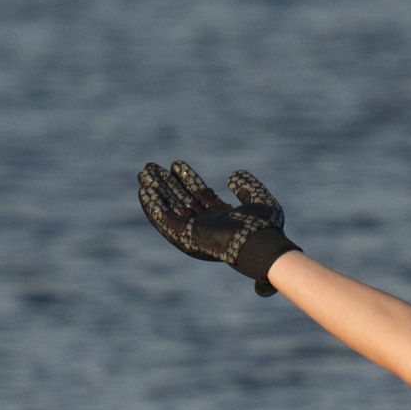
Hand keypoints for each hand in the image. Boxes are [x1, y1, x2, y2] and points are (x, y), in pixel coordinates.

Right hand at [137, 161, 300, 294]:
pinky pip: (168, 221)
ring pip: (173, 207)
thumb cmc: (266, 227)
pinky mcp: (189, 236)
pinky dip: (156, 207)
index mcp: (224, 216)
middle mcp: (209, 223)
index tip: (176, 165)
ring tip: (144, 173)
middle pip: (183, 199)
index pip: (201, 195)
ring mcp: (198, 229)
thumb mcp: (259, 200)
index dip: (188, 179)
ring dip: (158, 191)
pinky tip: (145, 192)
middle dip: (168, 183)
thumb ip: (247, 187)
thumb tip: (233, 175)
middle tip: (152, 167)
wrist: (262, 245)